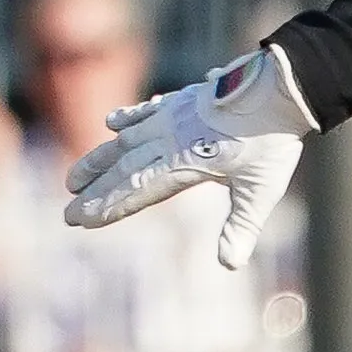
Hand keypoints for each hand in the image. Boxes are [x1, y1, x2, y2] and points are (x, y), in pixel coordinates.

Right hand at [62, 41, 317, 269]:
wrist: (283, 87)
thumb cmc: (273, 141)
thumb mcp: (261, 191)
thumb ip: (241, 227)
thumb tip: (229, 263)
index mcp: (184, 161)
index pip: (138, 189)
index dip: (109, 206)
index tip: (83, 219)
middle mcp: (170, 138)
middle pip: (123, 169)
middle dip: (94, 193)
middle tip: (68, 212)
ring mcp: (173, 116)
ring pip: (126, 141)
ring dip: (98, 160)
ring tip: (73, 178)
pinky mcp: (183, 101)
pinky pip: (147, 112)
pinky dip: (128, 118)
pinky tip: (112, 123)